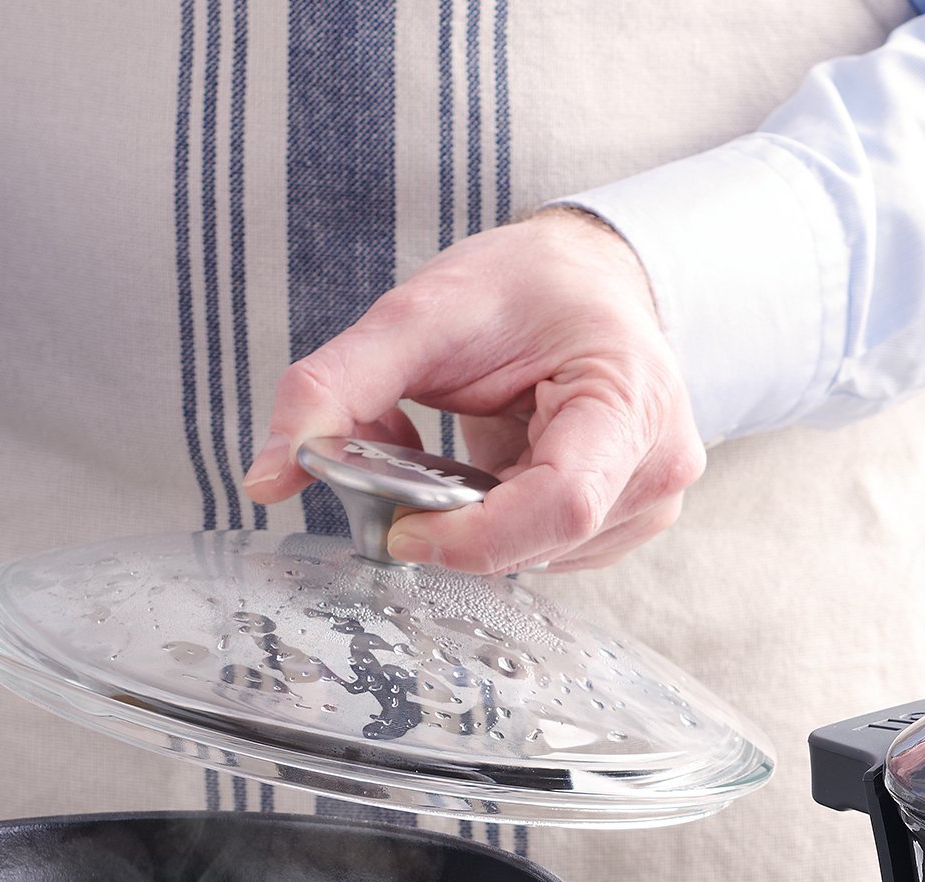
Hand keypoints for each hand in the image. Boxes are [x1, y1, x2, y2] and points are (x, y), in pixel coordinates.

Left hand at [241, 210, 703, 573]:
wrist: (589, 280)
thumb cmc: (527, 286)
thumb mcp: (421, 312)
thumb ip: (336, 387)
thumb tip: (265, 477)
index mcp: (629, 398)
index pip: (560, 504)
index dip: (471, 535)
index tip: (397, 526)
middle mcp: (658, 463)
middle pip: (543, 542)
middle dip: (454, 522)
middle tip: (406, 463)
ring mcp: (652, 503)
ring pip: (537, 559)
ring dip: (471, 525)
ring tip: (457, 450)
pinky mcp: (628, 524)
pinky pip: (544, 554)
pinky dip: (495, 527)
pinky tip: (488, 472)